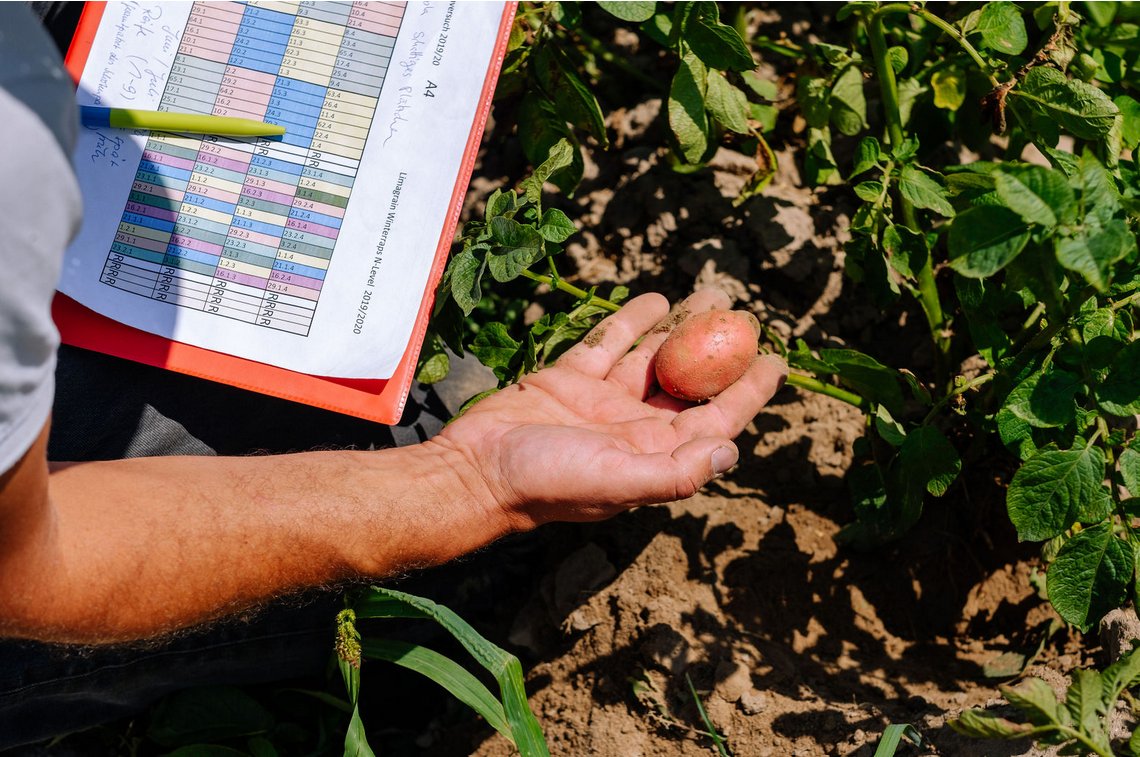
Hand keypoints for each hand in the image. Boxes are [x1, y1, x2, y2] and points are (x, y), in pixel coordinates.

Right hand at [433, 289, 787, 530]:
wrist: (477, 470)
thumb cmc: (548, 484)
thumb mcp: (618, 480)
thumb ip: (676, 471)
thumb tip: (733, 450)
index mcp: (654, 452)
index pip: (715, 417)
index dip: (749, 391)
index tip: (776, 361)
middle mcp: (634, 425)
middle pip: (691, 382)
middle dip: (720, 350)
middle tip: (745, 315)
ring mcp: (602, 399)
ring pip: (653, 355)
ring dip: (682, 327)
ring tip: (710, 295)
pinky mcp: (570, 378)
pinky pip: (609, 342)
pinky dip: (631, 320)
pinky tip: (655, 301)